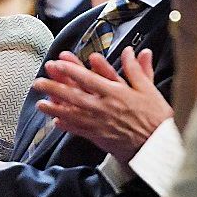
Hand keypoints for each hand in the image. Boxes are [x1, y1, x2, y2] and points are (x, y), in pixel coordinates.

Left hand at [33, 47, 172, 163]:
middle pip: (74, 95)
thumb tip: (134, 51)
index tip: (57, 62)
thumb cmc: (156, 117)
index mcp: (116, 93)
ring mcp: (99, 123)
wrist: (158, 146)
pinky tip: (55, 121)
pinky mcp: (99, 136)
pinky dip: (67, 126)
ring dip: (54, 108)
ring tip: (39, 103)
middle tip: (38, 82)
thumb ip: (137, 70)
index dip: (71, 70)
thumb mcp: (149, 89)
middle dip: (54, 88)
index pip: (89, 78)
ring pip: (72, 114)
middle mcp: (104, 107)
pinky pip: (79, 130)